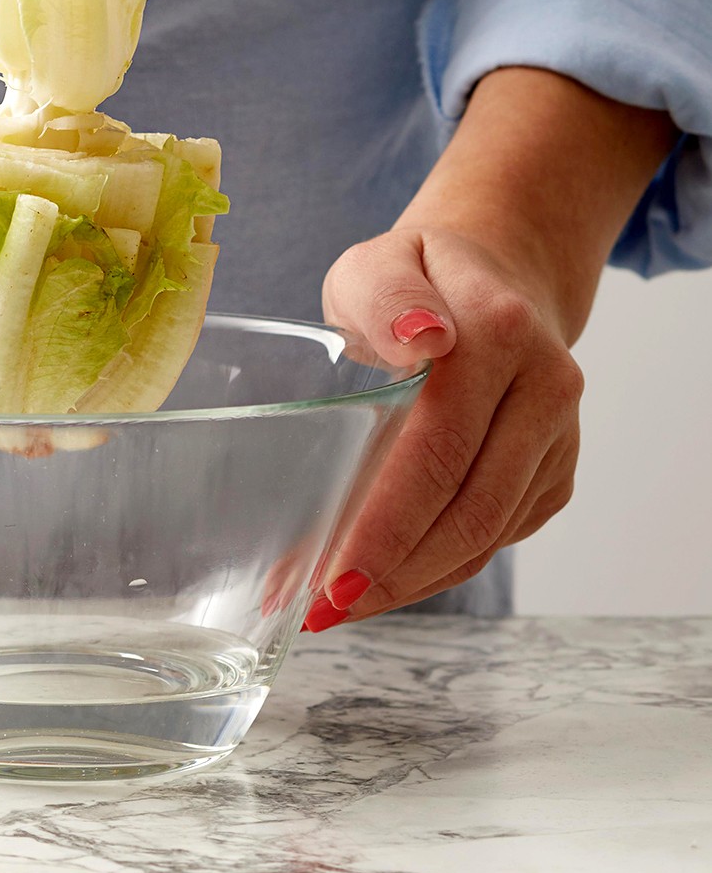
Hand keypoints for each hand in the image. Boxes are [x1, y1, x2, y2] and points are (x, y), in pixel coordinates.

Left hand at [307, 225, 583, 628]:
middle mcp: (544, 392)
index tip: (330, 576)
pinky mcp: (551, 475)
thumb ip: (390, 297)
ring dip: (407, 585)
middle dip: (390, 574)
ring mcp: (556, 439)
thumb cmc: (419, 279)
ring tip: (334, 608)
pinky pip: (492, 539)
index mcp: (499, 336)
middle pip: (469, 511)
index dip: (384, 525)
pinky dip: (432, 571)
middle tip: (317, 610)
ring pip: (485, 538)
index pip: (440, 451)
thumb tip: (423, 338)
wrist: (497, 279)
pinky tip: (377, 582)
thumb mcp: (381, 262)